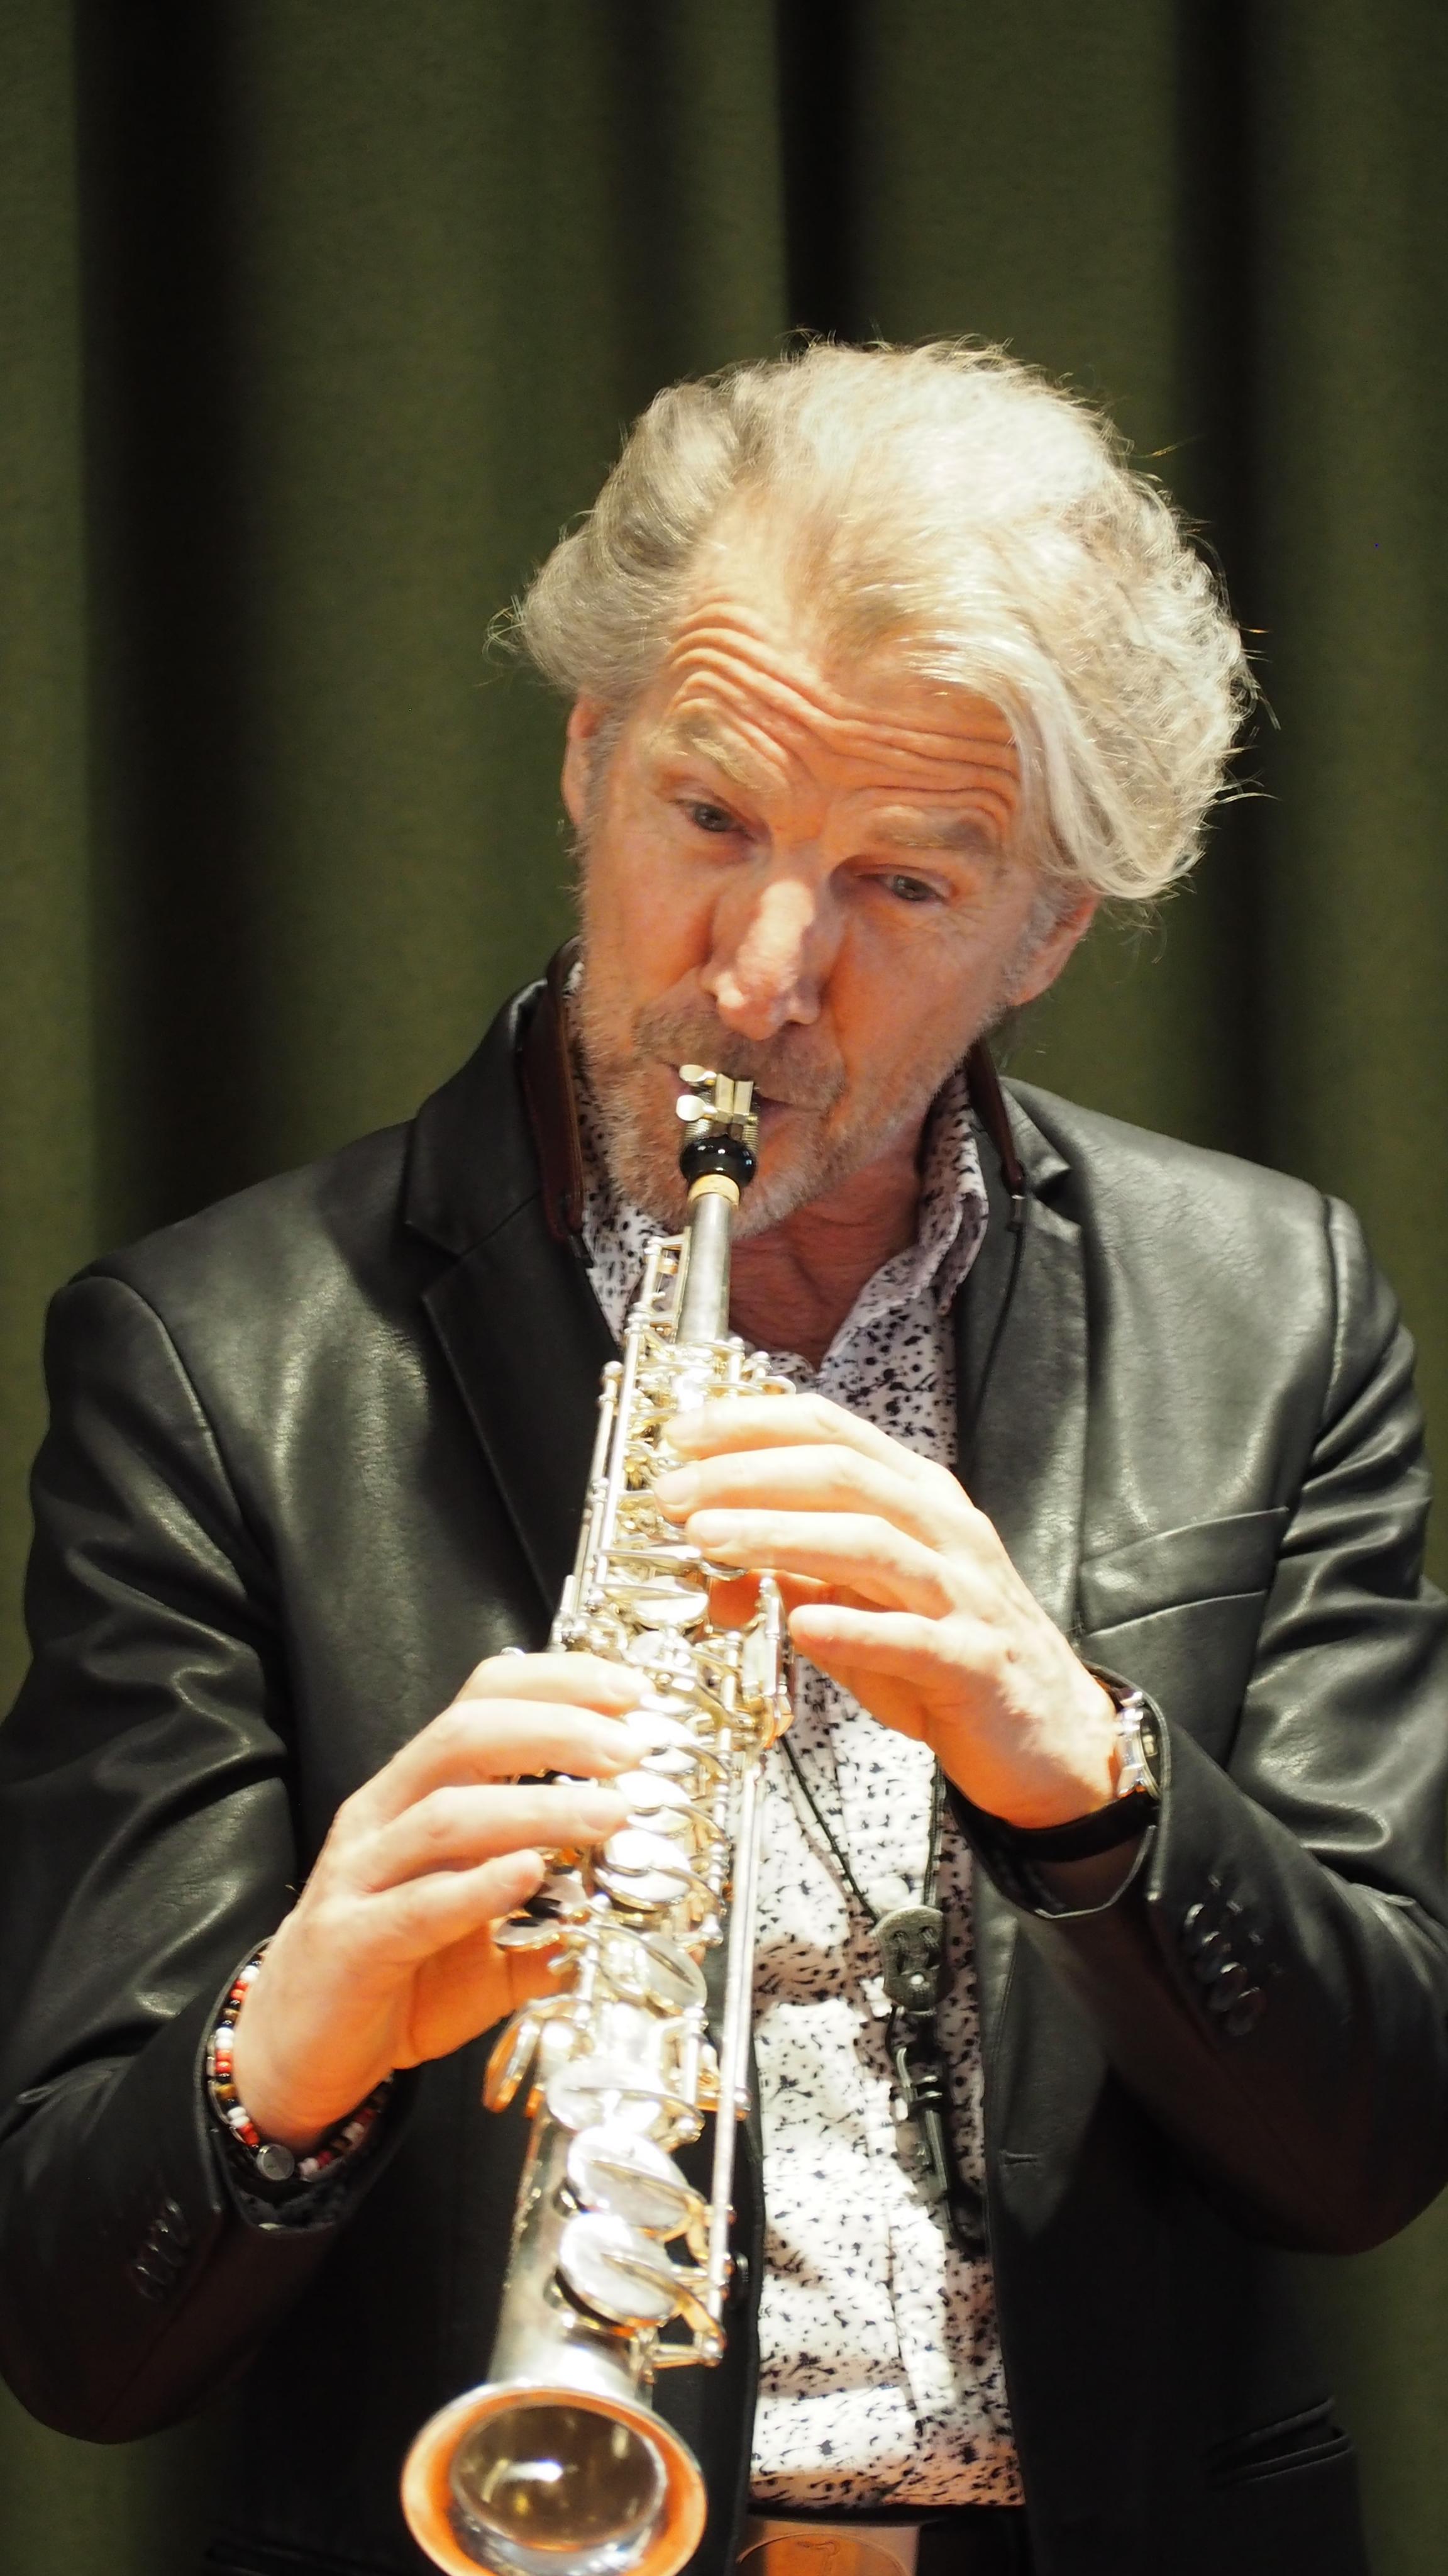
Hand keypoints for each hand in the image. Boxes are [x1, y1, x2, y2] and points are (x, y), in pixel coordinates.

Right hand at [229, 1654, 639, 2148]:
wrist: (299, 2051)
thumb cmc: (399, 1977)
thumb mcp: (491, 1935)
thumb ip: (555, 1911)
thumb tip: (636, 1900)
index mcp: (417, 1792)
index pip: (481, 1700)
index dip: (557, 1683)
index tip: (631, 1693)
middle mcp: (385, 1816)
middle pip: (465, 1735)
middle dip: (556, 1729)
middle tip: (629, 1749)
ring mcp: (361, 1876)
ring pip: (446, 1815)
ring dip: (537, 1807)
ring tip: (610, 1814)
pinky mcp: (351, 1942)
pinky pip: (416, 1905)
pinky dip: (476, 1886)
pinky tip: (528, 1874)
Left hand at [655, 1395, 1117, 1828]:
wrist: (1046, 1737)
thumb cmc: (945, 1660)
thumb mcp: (861, 1604)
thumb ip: (797, 1572)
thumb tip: (716, 1560)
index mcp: (918, 1498)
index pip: (831, 1431)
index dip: (753, 1425)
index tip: (683, 1434)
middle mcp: (944, 1531)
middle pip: (844, 1475)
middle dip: (748, 1476)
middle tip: (673, 1496)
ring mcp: (964, 1594)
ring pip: (870, 1543)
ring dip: (781, 1535)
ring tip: (709, 1541)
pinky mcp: (975, 1663)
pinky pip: (912, 1638)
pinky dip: (854, 1629)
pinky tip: (802, 1626)